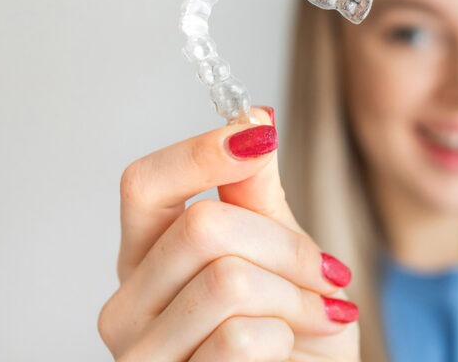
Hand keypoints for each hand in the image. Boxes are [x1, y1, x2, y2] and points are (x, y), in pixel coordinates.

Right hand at [98, 107, 359, 360]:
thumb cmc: (296, 334)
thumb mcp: (287, 253)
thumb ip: (257, 194)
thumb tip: (251, 118)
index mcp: (148, 257)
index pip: (144, 184)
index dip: (200, 153)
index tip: (260, 136)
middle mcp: (128, 304)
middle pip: (202, 229)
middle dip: (289, 247)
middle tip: (329, 272)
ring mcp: (141, 354)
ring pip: (226, 282)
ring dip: (297, 296)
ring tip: (320, 313)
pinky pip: (241, 337)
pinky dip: (290, 336)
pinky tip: (293, 350)